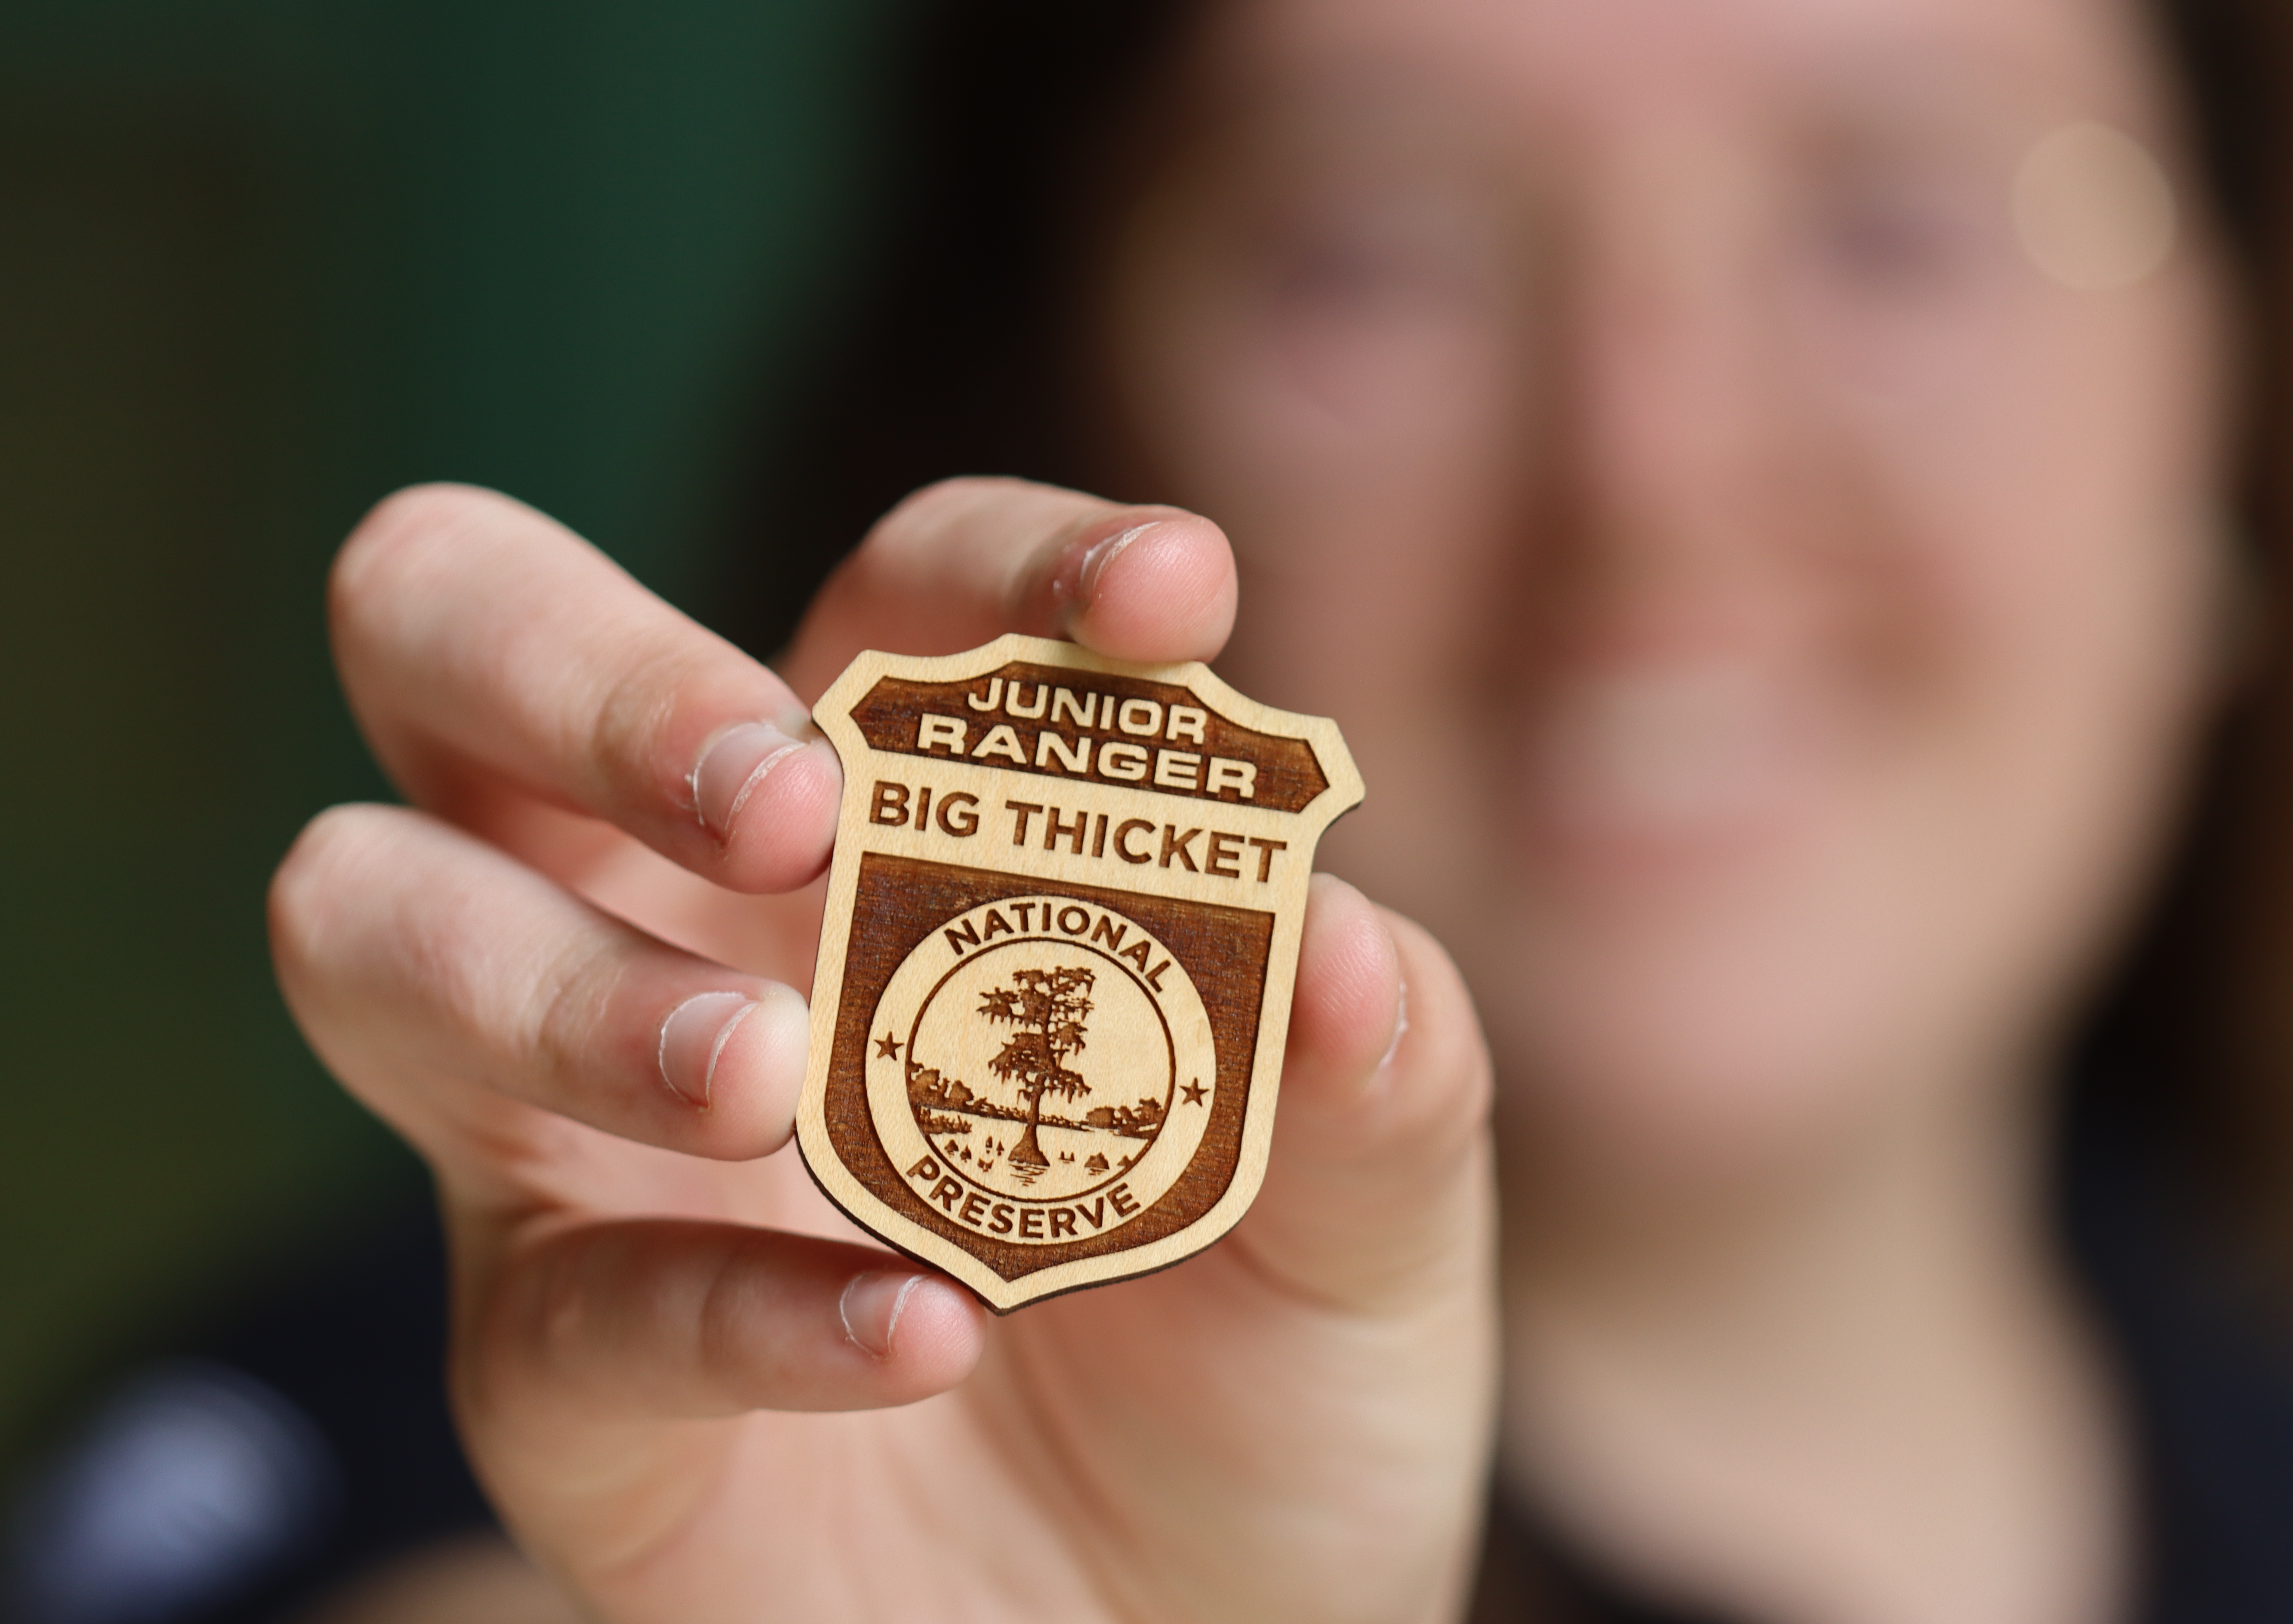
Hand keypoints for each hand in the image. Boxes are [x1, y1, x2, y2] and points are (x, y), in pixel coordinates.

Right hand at [270, 479, 1497, 1622]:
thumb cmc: (1269, 1378)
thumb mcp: (1372, 1210)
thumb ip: (1375, 1061)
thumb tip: (1338, 932)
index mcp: (894, 823)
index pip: (892, 600)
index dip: (1007, 568)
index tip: (1170, 597)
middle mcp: (694, 928)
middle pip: (467, 649)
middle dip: (590, 673)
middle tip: (780, 801)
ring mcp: (584, 1147)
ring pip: (381, 933)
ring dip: (568, 983)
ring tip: (770, 1071)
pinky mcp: (559, 1386)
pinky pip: (561, 1308)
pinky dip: (735, 1305)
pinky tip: (917, 1334)